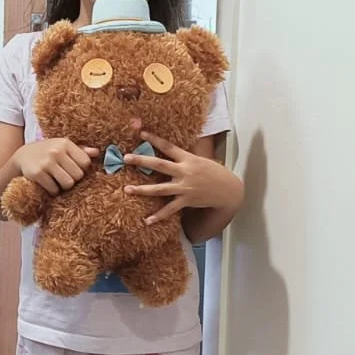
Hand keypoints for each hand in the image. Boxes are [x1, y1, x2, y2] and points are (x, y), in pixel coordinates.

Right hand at [13, 138, 97, 193]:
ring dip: (63, 186)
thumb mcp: (62, 147)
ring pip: (68, 183)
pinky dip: (53, 190)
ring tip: (57, 181)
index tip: (73, 169)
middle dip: (73, 179)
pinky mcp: (37, 174)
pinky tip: (48, 184)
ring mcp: (46, 163)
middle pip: (78, 175)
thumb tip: (97, 153)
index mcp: (65, 143)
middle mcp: (56, 151)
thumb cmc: (48, 152)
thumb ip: (80, 151)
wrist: (22, 156)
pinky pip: (54, 189)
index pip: (86, 162)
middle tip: (64, 176)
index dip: (81, 169)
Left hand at [123, 130, 243, 224]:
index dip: (154, 139)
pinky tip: (147, 220)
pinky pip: (170, 209)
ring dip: (142, 190)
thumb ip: (184, 156)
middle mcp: (185, 172)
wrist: (228, 190)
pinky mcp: (187, 201)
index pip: (168, 146)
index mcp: (188, 159)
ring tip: (127, 189)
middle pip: (160, 165)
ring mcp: (185, 187)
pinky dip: (159, 215)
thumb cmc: (213, 172)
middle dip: (142, 161)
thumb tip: (170, 147)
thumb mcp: (200, 160)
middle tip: (126, 158)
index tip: (140, 134)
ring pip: (160, 188)